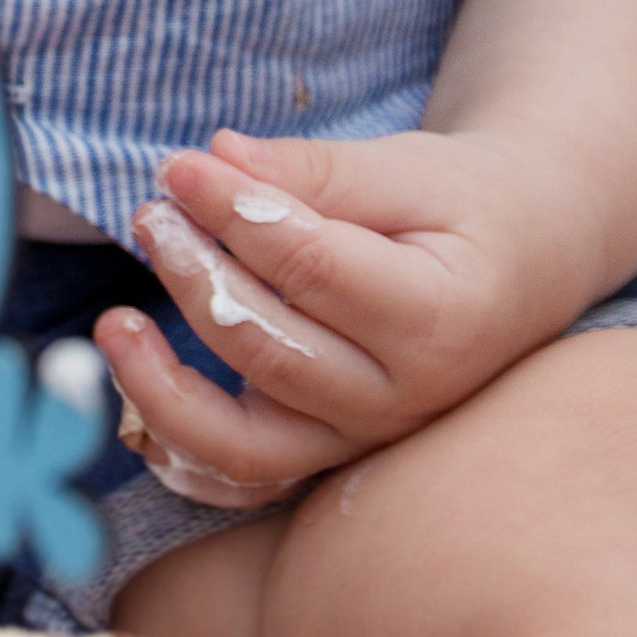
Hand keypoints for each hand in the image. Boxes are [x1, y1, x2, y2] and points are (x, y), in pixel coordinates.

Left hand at [95, 125, 551, 507]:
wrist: (521, 262)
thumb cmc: (463, 205)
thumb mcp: (408, 167)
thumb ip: (312, 171)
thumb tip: (214, 157)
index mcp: (440, 318)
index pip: (315, 269)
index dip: (234, 213)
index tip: (180, 166)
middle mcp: (404, 399)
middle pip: (271, 350)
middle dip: (195, 276)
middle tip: (151, 211)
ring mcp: (363, 440)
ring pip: (246, 443)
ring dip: (163, 386)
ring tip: (116, 319)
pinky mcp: (327, 456)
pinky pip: (243, 479)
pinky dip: (180, 452)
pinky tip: (135, 391)